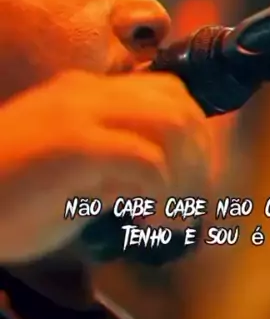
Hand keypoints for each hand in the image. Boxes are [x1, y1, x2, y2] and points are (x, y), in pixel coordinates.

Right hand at [0, 70, 211, 262]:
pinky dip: (160, 196)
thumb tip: (169, 186)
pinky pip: (146, 162)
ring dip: (186, 176)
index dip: (194, 139)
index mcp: (86, 95)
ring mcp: (80, 114)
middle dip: (200, 158)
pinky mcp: (74, 145)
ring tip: (172, 219)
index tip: (193, 186)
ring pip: (173, 124)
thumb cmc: (6, 198)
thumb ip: (117, 169)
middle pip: (180, 104)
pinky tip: (145, 224)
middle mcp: (88, 94)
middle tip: (191, 208)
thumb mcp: (72, 175)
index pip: (166, 95)